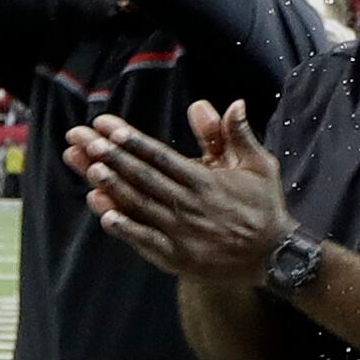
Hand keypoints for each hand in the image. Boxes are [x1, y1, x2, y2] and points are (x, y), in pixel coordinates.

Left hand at [63, 102, 295, 284]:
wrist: (275, 256)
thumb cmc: (263, 206)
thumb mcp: (259, 165)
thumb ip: (239, 135)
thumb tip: (234, 103)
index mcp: (207, 181)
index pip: (162, 156)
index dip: (133, 141)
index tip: (107, 126)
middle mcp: (191, 205)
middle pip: (144, 177)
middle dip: (111, 156)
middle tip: (84, 140)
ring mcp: (182, 233)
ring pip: (141, 205)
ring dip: (113, 187)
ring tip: (90, 168)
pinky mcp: (178, 256)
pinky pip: (147, 241)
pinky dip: (126, 229)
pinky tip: (105, 215)